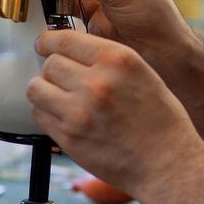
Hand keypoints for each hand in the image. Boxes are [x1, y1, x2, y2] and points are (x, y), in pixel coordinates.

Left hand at [28, 30, 203, 195]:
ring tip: (59, 97)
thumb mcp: (142, 73)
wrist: (167, 164)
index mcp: (117, 60)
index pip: (64, 39)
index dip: (49, 41)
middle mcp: (96, 83)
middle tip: (63, 79)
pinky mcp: (69, 137)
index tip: (45, 45)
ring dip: (45, 91)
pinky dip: (47, 114)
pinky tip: (65, 117)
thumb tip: (72, 52)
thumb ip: (107, 59)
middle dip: (53, 70)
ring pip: (37, 88)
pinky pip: (40, 115)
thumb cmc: (161, 121)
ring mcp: (79, 112)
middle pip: (49, 63)